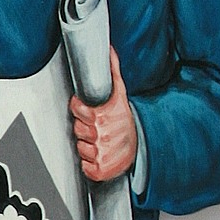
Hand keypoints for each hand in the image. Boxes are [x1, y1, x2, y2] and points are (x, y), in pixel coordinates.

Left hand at [70, 48, 137, 182]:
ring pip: (80, 147)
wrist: (142, 146)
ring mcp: (101, 153)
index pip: (77, 108)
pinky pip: (85, 166)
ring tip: (101, 141)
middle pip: (77, 129)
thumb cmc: (127, 120)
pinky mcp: (100, 169)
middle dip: (84, 128)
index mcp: (103, 115)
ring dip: (87, 145)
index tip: (87, 110)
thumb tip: (109, 49)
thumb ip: (112, 72)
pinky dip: (90, 164)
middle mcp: (101, 134)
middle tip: (97, 127)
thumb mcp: (120, 94)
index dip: (79, 108)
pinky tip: (100, 156)